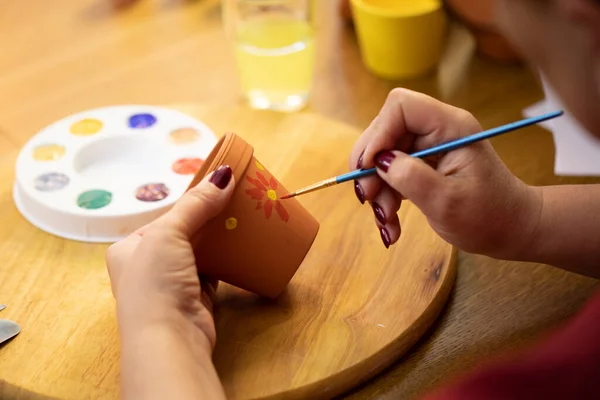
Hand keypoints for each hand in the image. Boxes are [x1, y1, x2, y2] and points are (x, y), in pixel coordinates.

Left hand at [106, 165, 234, 350]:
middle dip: (208, 220)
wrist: (169, 338)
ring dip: (219, 240)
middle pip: (183, 234)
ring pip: (200, 253)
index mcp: (128, 249)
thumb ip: (196, 204)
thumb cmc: (155, 282)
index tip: (217, 190)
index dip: (190, 204)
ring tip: (242, 219)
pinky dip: (226, 260)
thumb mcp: (169, 233)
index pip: (164, 218)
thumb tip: (224, 174)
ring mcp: (172, 284)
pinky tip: (241, 247)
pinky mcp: (195, 299)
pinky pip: (213, 271)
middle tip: (234, 202)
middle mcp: (147, 267)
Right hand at [350, 89, 540, 258]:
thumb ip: (410, 178)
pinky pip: (391, 175)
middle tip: (368, 199)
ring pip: (383, 157)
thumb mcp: (446, 202)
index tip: (369, 167)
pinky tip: (391, 225)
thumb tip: (378, 162)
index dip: (379, 133)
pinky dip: (385, 199)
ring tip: (387, 222)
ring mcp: (428, 148)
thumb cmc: (489, 216)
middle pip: (385, 132)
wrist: (511, 232)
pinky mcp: (422, 167)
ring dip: (377, 191)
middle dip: (371, 167)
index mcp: (450, 126)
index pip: (400, 107)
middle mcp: (436, 131)